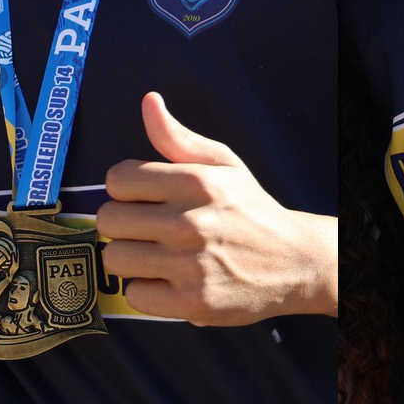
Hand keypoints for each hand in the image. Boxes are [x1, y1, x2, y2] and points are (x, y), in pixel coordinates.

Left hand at [94, 92, 336, 325]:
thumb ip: (177, 137)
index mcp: (195, 183)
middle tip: (144, 228)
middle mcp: (191, 223)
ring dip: (129, 258)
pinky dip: (145, 290)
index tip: (141, 197)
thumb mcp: (221, 164)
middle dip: (121, 223)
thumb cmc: (248, 209)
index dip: (123, 188)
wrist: (295, 262)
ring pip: (115, 258)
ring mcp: (191, 266)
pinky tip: (166, 280)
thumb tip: (148, 100)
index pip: (116, 180)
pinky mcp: (193, 303)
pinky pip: (134, 296)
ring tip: (153, 254)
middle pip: (108, 220)